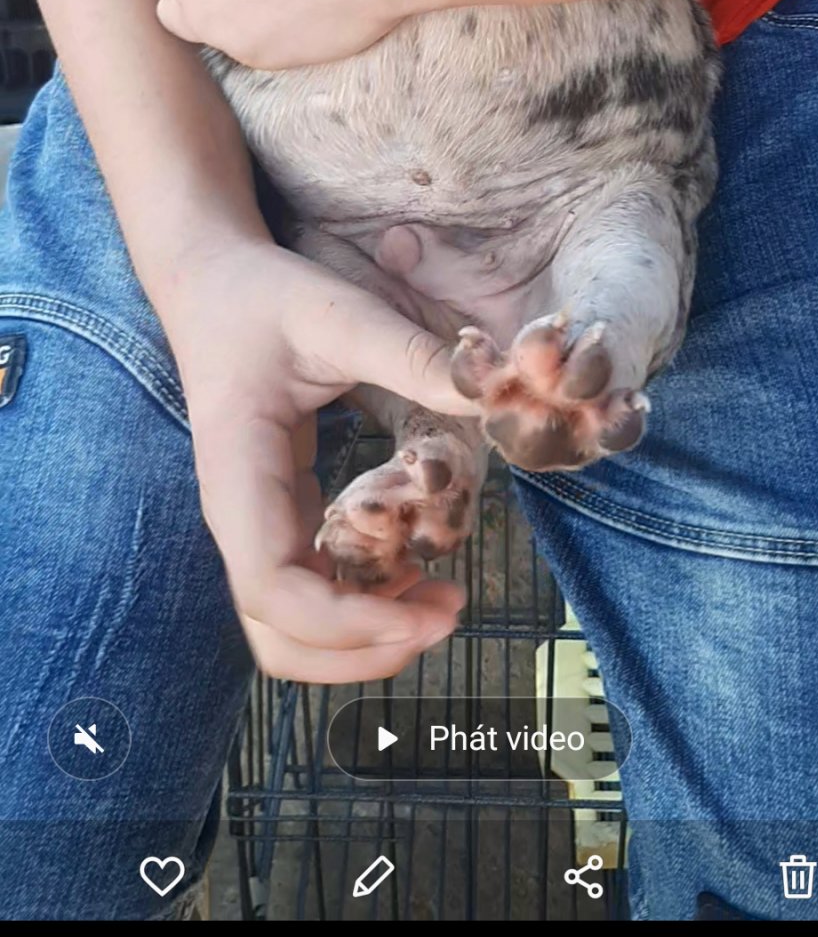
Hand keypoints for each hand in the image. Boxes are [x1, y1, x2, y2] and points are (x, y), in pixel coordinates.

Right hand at [163, 234, 475, 682]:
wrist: (212, 285)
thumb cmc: (264, 298)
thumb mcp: (338, 313)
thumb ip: (407, 354)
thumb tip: (485, 394)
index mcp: (237, 475)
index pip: (271, 587)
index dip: (344, 621)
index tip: (423, 613)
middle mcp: (238, 518)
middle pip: (277, 637)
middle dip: (361, 652)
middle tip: (448, 615)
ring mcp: (256, 526)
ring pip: (290, 631)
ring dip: (363, 639)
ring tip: (442, 603)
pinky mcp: (279, 520)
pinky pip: (310, 593)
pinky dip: (362, 606)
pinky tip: (415, 572)